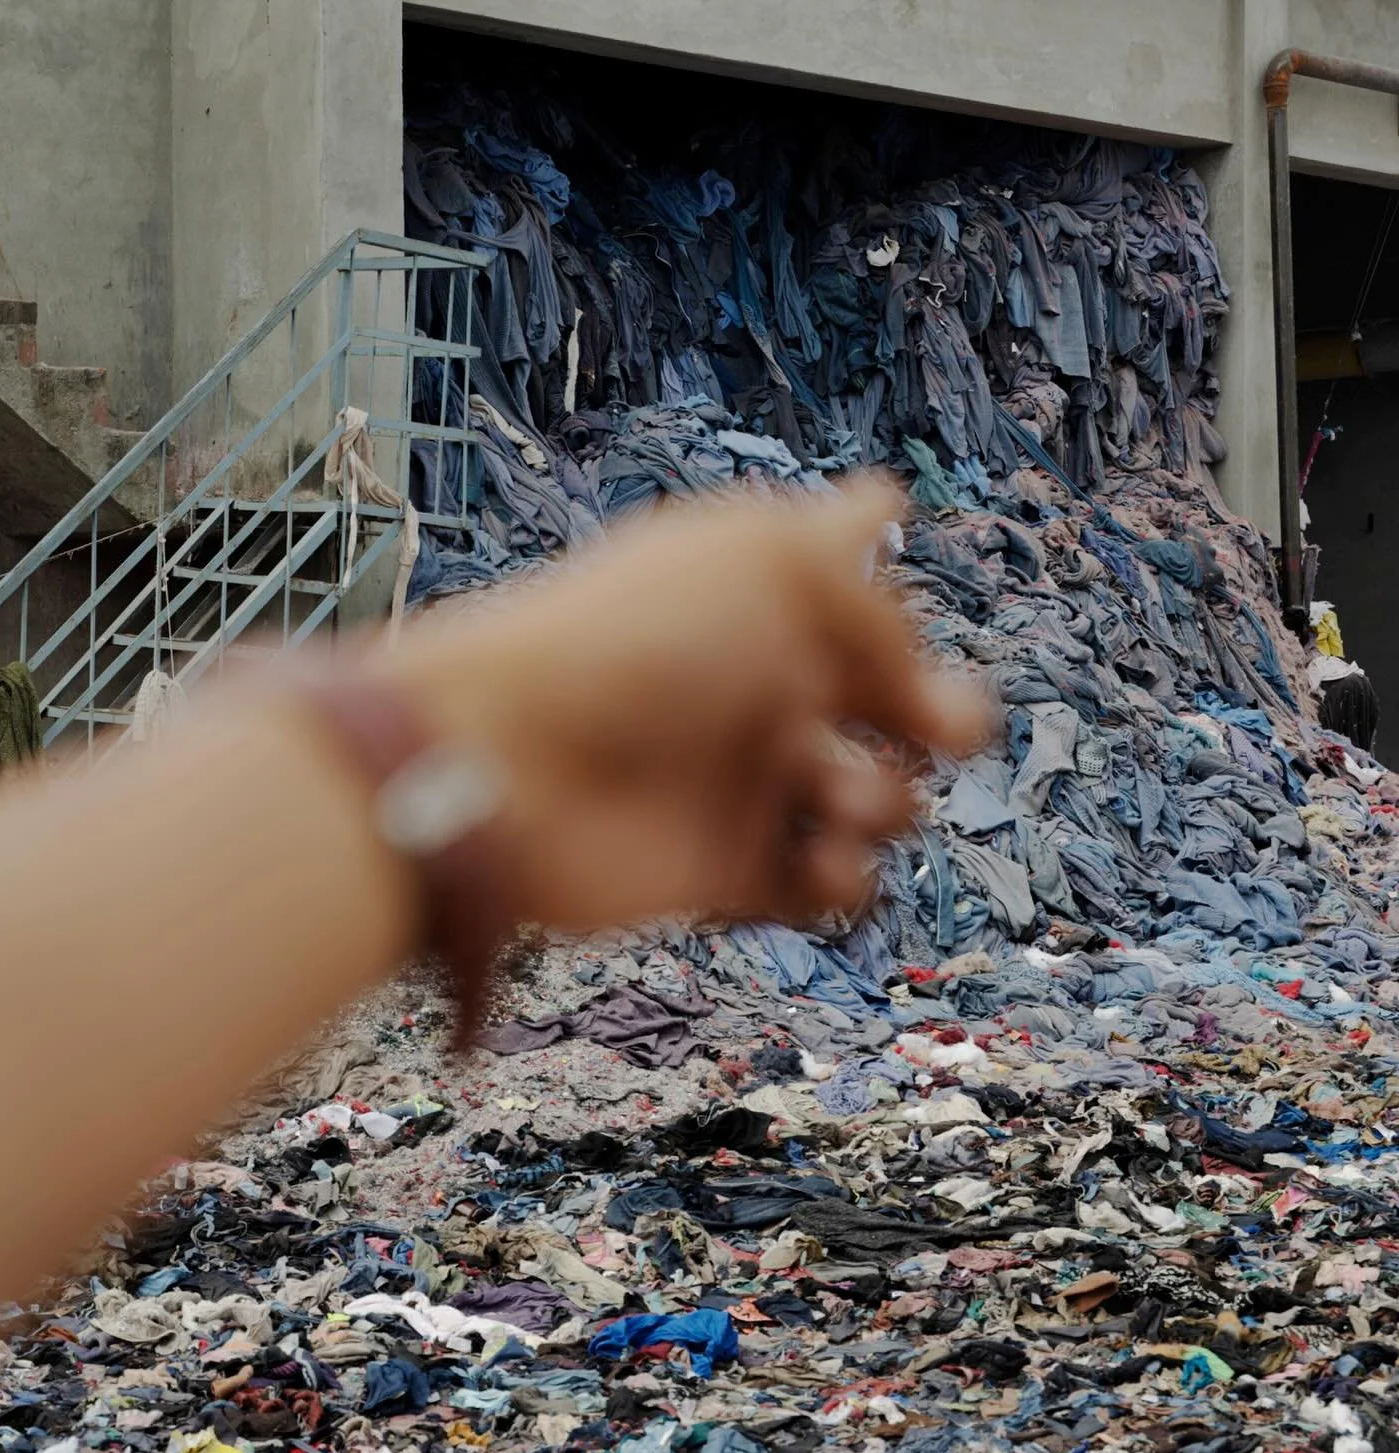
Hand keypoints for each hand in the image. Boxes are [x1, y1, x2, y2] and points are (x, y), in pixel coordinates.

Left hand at [386, 476, 989, 932]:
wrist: (510, 762)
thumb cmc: (634, 641)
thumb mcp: (771, 568)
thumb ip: (874, 606)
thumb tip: (930, 675)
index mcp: (768, 601)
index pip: (859, 591)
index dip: (903, 608)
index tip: (915, 621)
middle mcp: (763, 686)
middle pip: (897, 708)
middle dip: (943, 718)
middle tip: (943, 727)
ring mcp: (744, 781)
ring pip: (877, 801)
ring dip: (886, 799)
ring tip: (833, 791)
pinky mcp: (725, 871)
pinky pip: (826, 884)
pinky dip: (841, 877)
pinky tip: (816, 858)